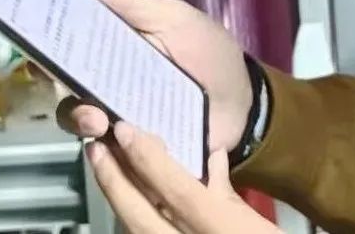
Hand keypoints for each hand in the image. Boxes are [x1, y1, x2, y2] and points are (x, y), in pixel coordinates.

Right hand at [57, 0, 252, 153]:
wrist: (245, 103)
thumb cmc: (209, 54)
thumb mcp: (175, 20)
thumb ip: (130, 4)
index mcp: (115, 48)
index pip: (69, 44)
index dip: (46, 41)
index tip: (32, 37)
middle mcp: (108, 83)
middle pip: (64, 84)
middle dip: (54, 83)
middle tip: (62, 82)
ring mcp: (119, 116)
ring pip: (79, 119)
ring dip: (80, 118)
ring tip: (100, 121)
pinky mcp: (134, 148)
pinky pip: (108, 152)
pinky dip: (107, 148)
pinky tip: (118, 140)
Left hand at [88, 121, 279, 233]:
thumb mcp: (259, 226)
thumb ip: (229, 194)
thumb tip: (213, 156)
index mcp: (222, 229)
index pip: (176, 191)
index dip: (148, 159)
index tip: (125, 130)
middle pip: (140, 216)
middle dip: (114, 181)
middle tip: (95, 147)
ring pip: (136, 231)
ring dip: (118, 200)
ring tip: (106, 169)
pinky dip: (134, 221)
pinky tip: (128, 206)